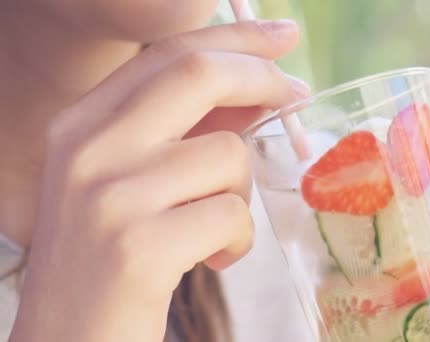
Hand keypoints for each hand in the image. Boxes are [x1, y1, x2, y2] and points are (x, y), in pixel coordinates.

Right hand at [9, 20, 307, 341]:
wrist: (70, 341)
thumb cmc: (110, 260)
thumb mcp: (134, 183)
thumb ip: (188, 131)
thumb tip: (258, 88)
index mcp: (81, 124)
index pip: (167, 53)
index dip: (234, 37)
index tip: (281, 35)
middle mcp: (87, 149)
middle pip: (197, 73)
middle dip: (262, 77)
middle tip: (296, 93)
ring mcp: (110, 196)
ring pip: (228, 156)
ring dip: (241, 194)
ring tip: (215, 229)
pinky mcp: (139, 247)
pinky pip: (231, 216)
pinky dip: (238, 240)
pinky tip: (211, 259)